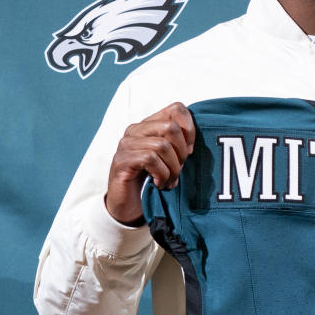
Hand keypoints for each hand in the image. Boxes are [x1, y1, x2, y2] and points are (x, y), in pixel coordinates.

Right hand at [105, 102, 194, 225]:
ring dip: (172, 168)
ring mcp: (126, 144)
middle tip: (178, 169)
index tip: (190, 150)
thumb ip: (179, 145)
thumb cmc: (152, 179)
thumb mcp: (170, 158)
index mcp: (149, 124)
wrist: (128, 205)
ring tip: (170, 181)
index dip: (190, 129)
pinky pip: (150, 159)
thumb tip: (192, 144)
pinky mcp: (121, 160)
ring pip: (162, 145)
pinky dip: (161, 173)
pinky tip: (159, 183)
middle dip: (181, 152)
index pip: (176, 109)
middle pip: (171, 127)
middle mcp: (135, 130)